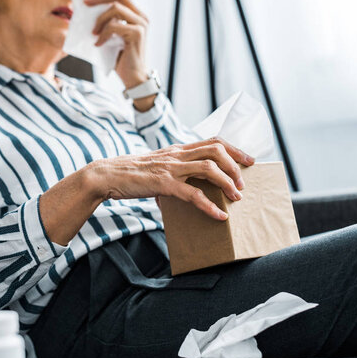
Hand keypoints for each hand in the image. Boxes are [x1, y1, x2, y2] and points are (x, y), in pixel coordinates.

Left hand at [84, 0, 149, 89]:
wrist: (133, 78)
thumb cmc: (121, 59)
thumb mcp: (112, 38)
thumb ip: (107, 24)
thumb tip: (89, 13)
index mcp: (136, 16)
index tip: (87, 1)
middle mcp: (141, 18)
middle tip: (86, 5)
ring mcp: (141, 24)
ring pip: (115, 9)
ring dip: (100, 20)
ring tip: (93, 33)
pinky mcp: (137, 33)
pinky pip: (114, 26)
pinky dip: (103, 34)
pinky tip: (98, 44)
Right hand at [86, 138, 255, 220]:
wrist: (108, 175)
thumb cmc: (130, 173)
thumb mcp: (156, 166)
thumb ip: (172, 172)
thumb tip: (184, 192)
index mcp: (176, 149)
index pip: (212, 141)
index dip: (234, 149)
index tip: (249, 160)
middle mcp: (176, 154)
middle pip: (216, 150)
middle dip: (236, 164)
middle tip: (244, 182)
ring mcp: (171, 168)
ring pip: (209, 168)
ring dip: (227, 182)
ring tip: (236, 197)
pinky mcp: (163, 184)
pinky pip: (193, 194)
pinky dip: (210, 206)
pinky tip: (219, 216)